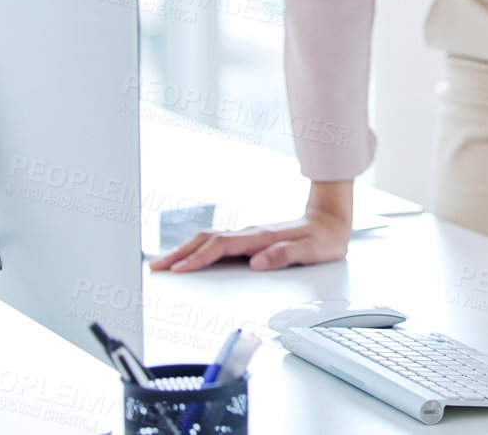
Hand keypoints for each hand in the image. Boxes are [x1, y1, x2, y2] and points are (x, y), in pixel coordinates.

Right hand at [148, 181, 352, 271]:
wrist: (331, 218)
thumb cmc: (323, 237)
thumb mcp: (311, 250)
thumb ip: (285, 255)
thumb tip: (258, 263)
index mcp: (261, 237)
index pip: (222, 248)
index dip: (198, 259)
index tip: (179, 270)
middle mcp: (251, 233)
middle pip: (206, 240)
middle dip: (179, 254)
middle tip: (156, 267)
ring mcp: (248, 235)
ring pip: (209, 240)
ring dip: (184, 250)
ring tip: (163, 263)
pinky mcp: (249, 239)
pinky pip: (216, 242)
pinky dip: (197, 249)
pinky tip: (191, 257)